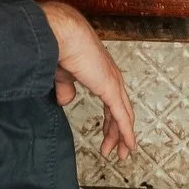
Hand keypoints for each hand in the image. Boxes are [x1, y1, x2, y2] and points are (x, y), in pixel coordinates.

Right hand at [39, 1, 136, 161]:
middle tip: (117, 150)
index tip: (107, 135)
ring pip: (123, 116)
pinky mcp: (111, 88)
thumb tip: (66, 100)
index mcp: (100, 72)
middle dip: (117, 132)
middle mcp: (111, 77)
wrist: (61, 34)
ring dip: (122, 137)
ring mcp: (113, 83)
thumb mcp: (61, 73)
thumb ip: (65, 88)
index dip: (110, 120)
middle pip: (120, 110)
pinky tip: (129, 146)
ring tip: (120, 154)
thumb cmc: (59, 46)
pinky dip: (126, 133)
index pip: (111, 101)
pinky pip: (122, 116)